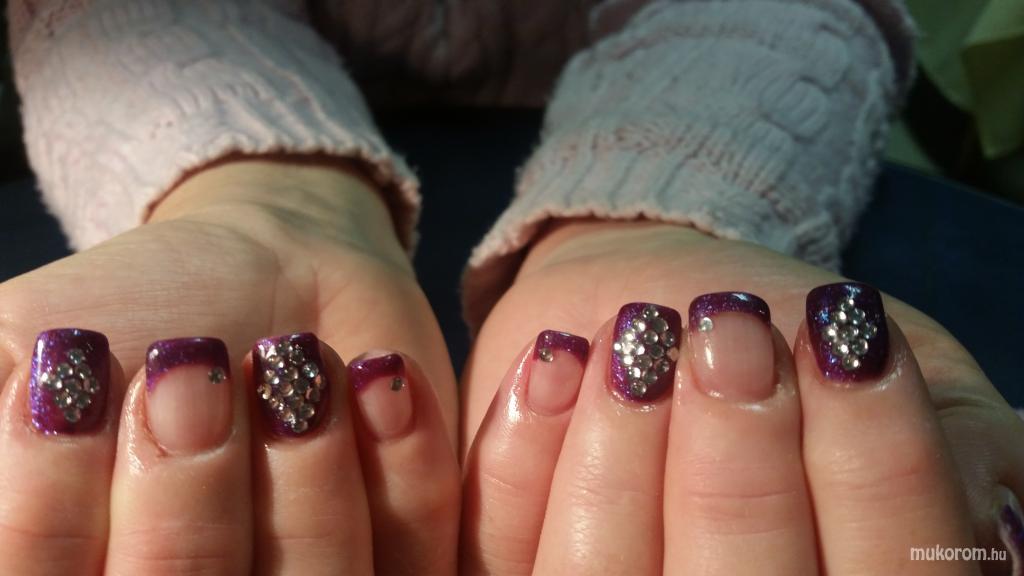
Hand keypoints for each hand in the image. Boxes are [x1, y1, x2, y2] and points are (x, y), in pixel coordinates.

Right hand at [0, 159, 458, 572]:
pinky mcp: (410, 560)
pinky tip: (378, 377)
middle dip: (186, 486)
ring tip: (292, 356)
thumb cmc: (137, 312)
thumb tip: (29, 414)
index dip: (53, 505)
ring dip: (300, 467)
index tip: (78, 378)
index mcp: (89, 568)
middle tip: (192, 365)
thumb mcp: (21, 346)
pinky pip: (416, 549)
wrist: (275, 267)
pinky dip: (400, 461)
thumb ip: (4, 415)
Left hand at [460, 220, 1022, 573]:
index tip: (845, 339)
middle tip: (732, 335)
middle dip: (739, 463)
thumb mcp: (922, 394)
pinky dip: (522, 449)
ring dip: (623, 452)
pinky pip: (498, 545)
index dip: (876, 471)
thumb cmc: (805, 347)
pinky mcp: (511, 573)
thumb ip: (959, 454)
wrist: (665, 304)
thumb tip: (980, 515)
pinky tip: (558, 360)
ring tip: (641, 333)